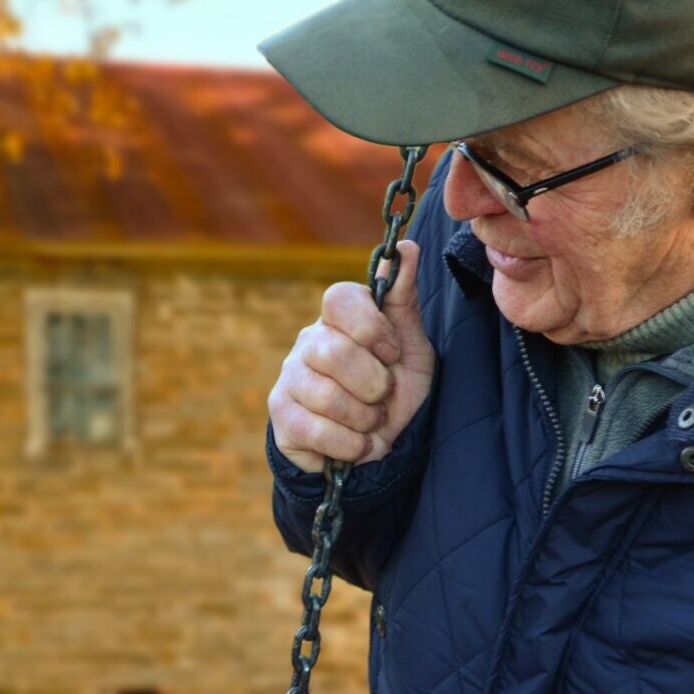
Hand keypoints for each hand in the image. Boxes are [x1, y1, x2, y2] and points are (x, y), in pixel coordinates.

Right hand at [268, 238, 434, 473]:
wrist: (378, 445)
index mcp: (340, 319)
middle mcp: (308, 341)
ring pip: (326, 396)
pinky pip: (316, 430)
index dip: (371, 328)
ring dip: (365, 419)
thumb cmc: (395, 390)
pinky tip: (357, 443)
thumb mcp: (412, 348)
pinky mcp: (281, 415)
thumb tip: (407, 247)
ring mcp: (289, 377)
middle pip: (334, 352)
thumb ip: (404, 301)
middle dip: (374, 385)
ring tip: (370, 422)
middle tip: (383, 397)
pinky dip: (350, 445)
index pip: (339, 298)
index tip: (392, 354)